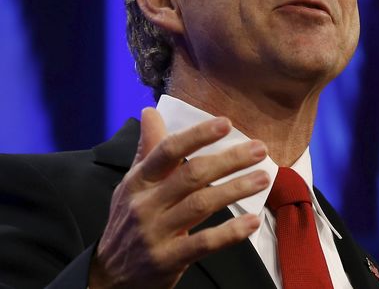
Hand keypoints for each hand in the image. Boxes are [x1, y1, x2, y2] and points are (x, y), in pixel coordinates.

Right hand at [89, 108, 268, 288]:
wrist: (108, 278)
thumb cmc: (128, 222)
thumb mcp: (132, 185)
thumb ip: (147, 150)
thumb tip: (150, 112)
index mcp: (139, 181)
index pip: (167, 150)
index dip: (197, 135)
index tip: (226, 123)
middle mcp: (146, 204)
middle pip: (192, 175)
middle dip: (229, 159)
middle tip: (259, 149)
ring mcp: (156, 233)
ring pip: (201, 204)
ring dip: (236, 189)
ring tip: (263, 178)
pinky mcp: (167, 259)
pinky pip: (203, 243)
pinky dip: (230, 232)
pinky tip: (252, 221)